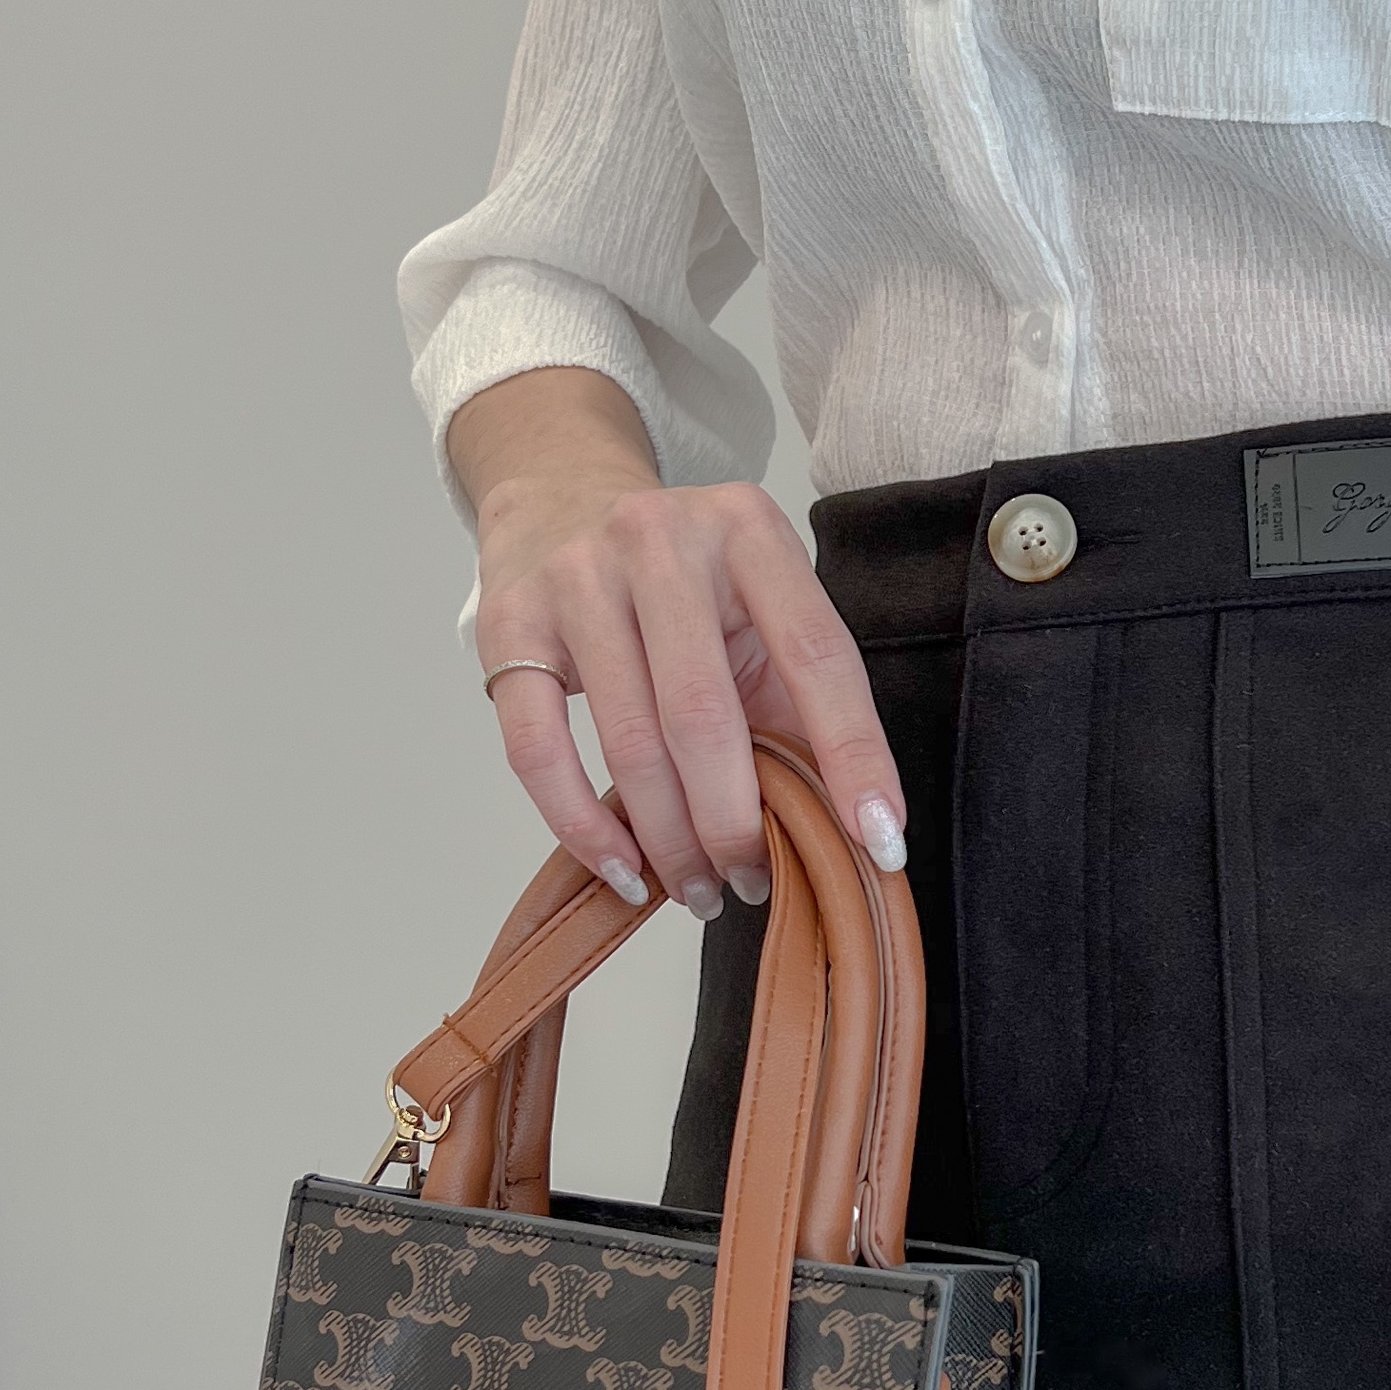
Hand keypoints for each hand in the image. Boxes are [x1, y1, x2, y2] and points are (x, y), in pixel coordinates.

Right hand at [452, 367, 907, 919]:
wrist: (561, 500)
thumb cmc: (685, 584)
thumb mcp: (757, 613)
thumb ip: (799, 700)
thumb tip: (851, 831)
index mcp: (749, 531)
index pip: (816, 654)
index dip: (853, 755)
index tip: (880, 841)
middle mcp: (660, 541)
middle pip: (706, 715)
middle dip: (736, 822)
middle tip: (752, 881)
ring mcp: (577, 576)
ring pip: (630, 742)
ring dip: (670, 841)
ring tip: (698, 889)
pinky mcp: (510, 622)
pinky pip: (540, 750)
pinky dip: (582, 827)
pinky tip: (622, 870)